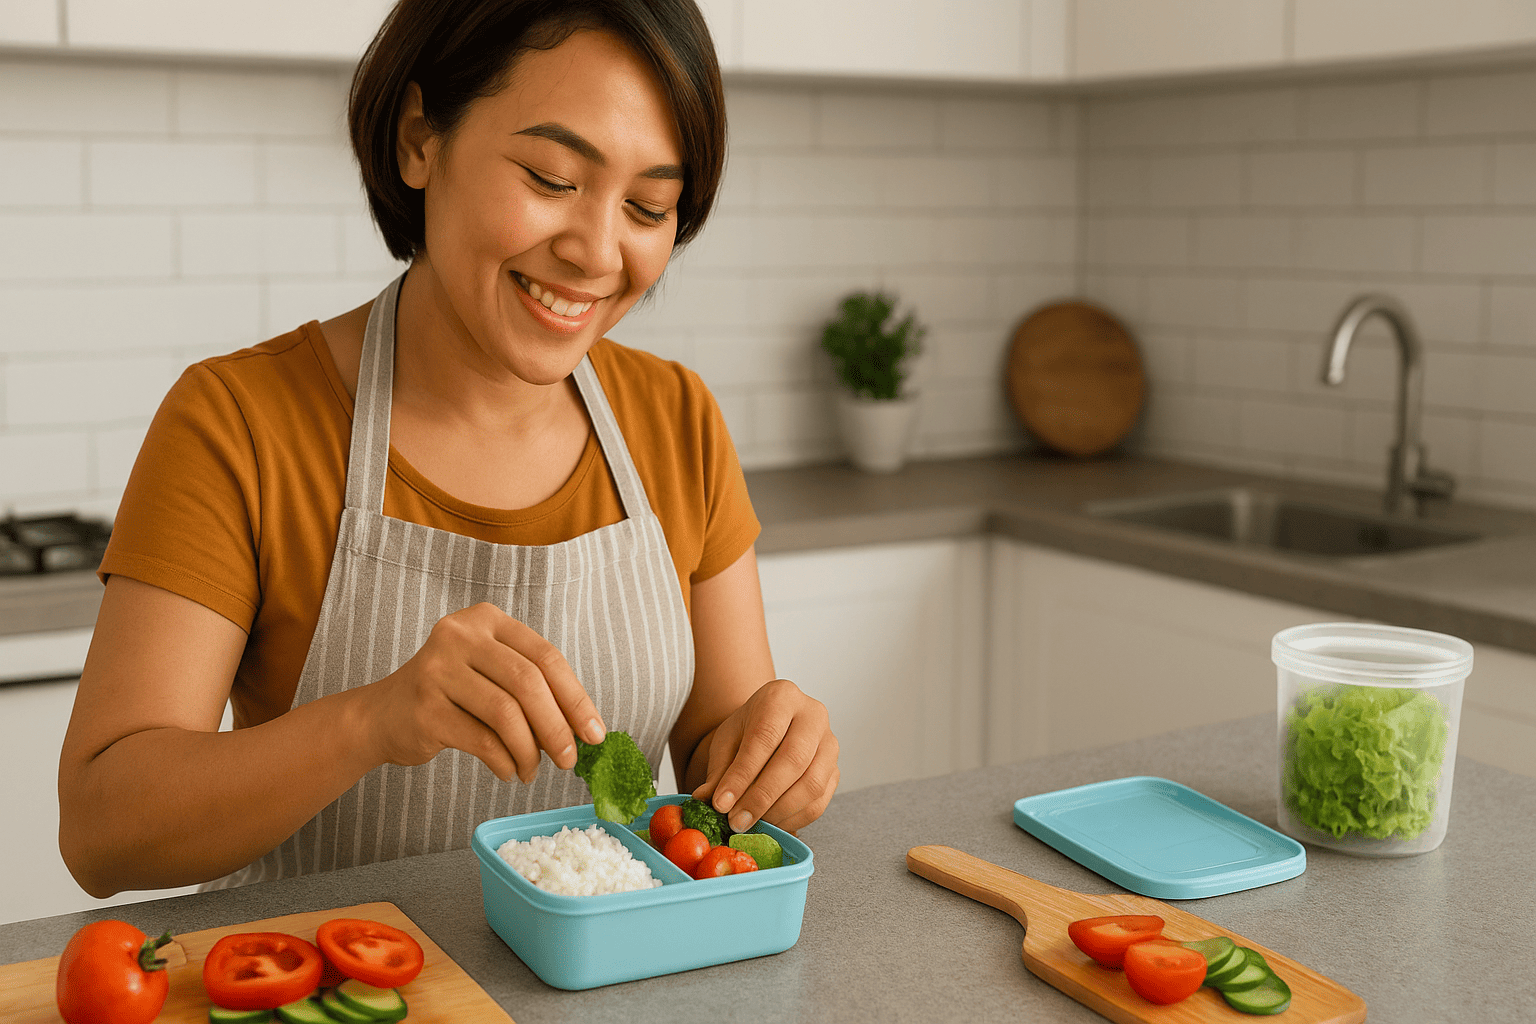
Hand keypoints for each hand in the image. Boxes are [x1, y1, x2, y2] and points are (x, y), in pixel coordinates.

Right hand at [359, 603, 604, 783]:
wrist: (383, 715)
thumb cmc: (451, 696)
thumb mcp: (490, 674)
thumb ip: (532, 689)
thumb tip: (583, 729)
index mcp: (486, 620)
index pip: (546, 656)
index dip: (576, 697)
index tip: (595, 733)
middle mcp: (460, 636)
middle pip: (528, 683)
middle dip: (558, 727)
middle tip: (570, 760)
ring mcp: (437, 670)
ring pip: (506, 714)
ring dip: (530, 751)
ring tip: (533, 770)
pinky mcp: (425, 708)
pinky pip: (482, 740)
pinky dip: (505, 762)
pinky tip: (510, 772)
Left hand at [691, 679, 838, 834]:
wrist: (773, 725)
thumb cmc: (749, 730)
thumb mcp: (727, 741)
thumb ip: (719, 770)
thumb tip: (706, 800)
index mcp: (782, 697)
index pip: (764, 737)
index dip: (742, 775)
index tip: (721, 804)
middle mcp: (813, 715)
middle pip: (794, 760)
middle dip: (762, 797)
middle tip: (737, 820)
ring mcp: (830, 743)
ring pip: (812, 784)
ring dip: (779, 812)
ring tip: (752, 824)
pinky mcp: (836, 770)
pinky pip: (819, 802)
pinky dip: (794, 819)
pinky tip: (771, 824)